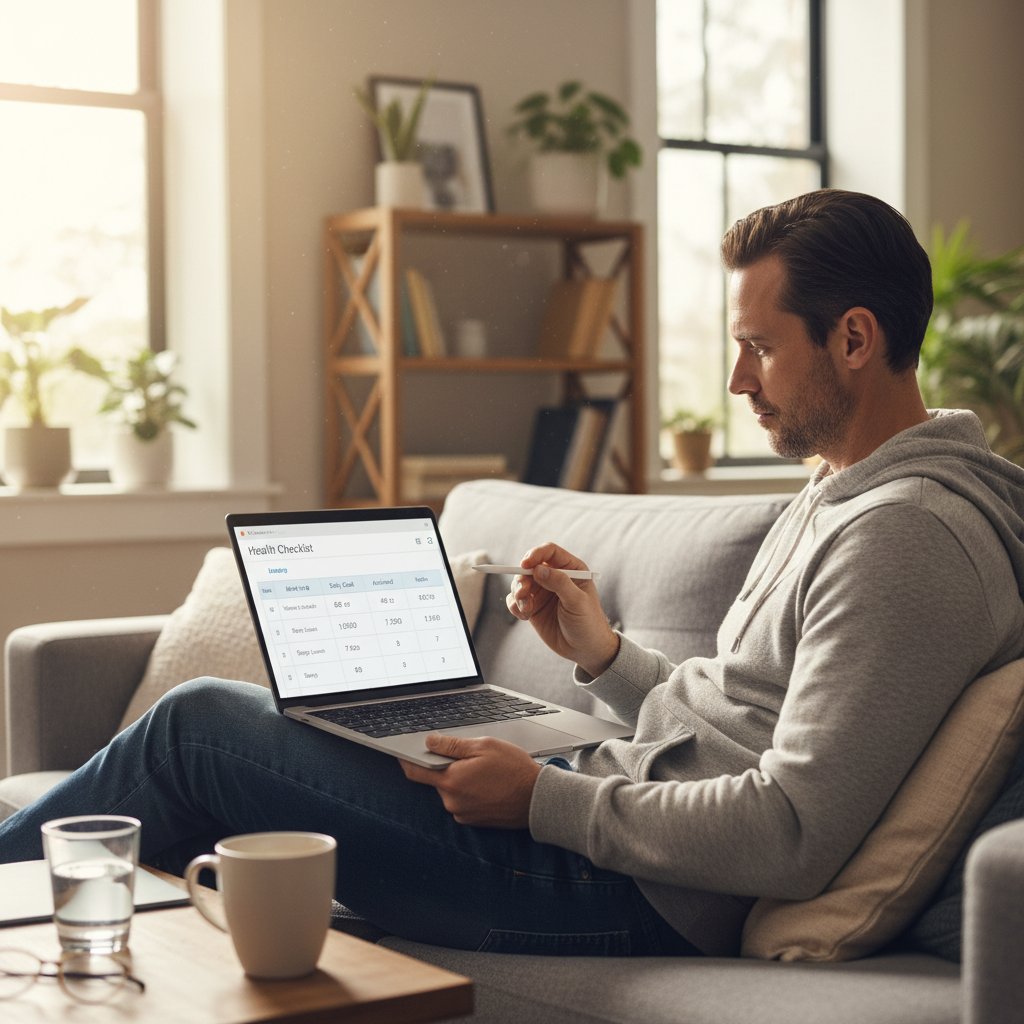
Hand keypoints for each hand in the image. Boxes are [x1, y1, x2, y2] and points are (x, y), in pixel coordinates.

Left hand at [400, 734, 540, 827]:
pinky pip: (462, 802)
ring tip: (486, 772)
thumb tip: (429, 742)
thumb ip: (452, 745)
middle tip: (470, 757)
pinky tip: (488, 785)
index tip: (401, 751)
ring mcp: (462, 813)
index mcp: (451, 780)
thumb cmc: (514, 770)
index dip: (406, 759)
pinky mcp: (472, 821)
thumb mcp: (484, 747)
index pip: (415, 771)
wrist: (537, 799)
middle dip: (447, 766)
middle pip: (437, 779)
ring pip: (451, 790)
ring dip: (460, 779)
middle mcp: (452, 801)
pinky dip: (469, 792)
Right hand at [506, 542, 619, 676]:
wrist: (585, 650)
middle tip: (523, 593)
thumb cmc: (588, 623)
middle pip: (530, 566)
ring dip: (518, 593)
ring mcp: (542, 591)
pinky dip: (515, 605)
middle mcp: (555, 577)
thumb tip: (538, 570)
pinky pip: (515, 599)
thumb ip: (560, 583)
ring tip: (526, 610)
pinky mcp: (533, 606)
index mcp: (571, 569)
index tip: (525, 565)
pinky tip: (524, 616)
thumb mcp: (577, 602)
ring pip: (520, 582)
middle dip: (523, 578)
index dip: (535, 554)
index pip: (549, 552)